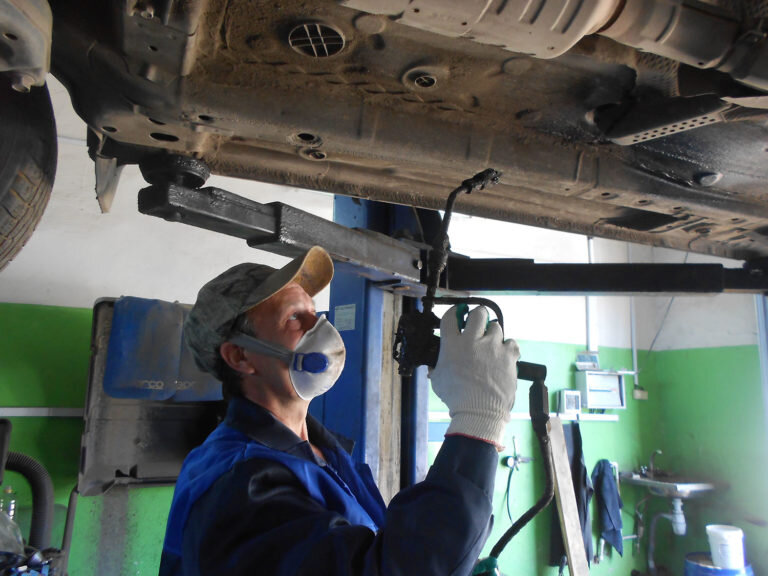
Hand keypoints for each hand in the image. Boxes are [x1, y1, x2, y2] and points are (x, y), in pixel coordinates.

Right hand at [429, 305, 518, 448]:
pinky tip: (503, 356)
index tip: (458, 315)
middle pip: (478, 313)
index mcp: (452, 344)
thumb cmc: (456, 398)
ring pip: (496, 326)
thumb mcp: (438, 380)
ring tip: (491, 346)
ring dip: (493, 334)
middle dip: (478, 316)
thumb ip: (437, 367)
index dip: (455, 313)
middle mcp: (473, 340)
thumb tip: (435, 365)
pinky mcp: (509, 355)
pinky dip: (508, 348)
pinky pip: (511, 343)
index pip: (451, 317)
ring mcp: (492, 346)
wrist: (480, 411)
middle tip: (477, 325)